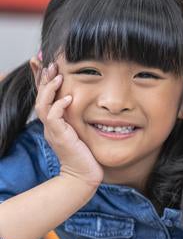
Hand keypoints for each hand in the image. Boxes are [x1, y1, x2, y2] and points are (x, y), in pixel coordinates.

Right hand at [35, 63, 101, 187]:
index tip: (45, 63)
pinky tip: (68, 98)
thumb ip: (82, 116)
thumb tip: (87, 101)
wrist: (83, 175)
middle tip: (50, 63)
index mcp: (55, 121)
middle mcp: (51, 124)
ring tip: (57, 75)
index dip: (43, 80)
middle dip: (43, 79)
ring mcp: (53, 131)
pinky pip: (54, 119)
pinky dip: (59, 107)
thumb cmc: (87, 153)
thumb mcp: (83, 129)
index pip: (45, 96)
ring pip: (43, 105)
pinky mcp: (60, 137)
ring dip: (49, 89)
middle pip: (40, 97)